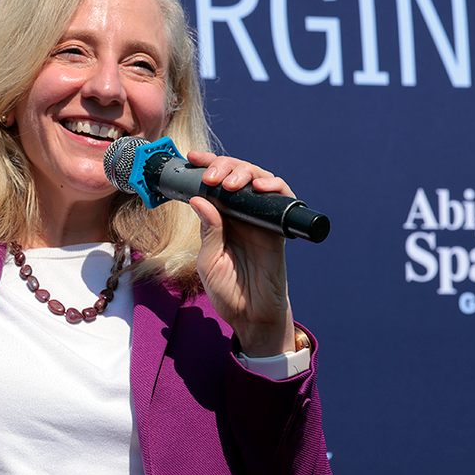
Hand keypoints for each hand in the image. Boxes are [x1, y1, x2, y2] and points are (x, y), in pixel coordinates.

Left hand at [186, 150, 296, 357]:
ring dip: (244, 172)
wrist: (252, 316)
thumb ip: (208, 231)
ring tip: (229, 183)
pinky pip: (280, 199)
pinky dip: (273, 186)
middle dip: (224, 166)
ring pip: (258, 179)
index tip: (193, 159)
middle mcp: (240, 214)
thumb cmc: (228, 291)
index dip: (206, 166)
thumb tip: (200, 199)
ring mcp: (260, 219)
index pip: (214, 183)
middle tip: (211, 176)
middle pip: (236, 174)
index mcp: (220, 218)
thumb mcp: (208, 261)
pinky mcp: (278, 228)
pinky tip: (260, 187)